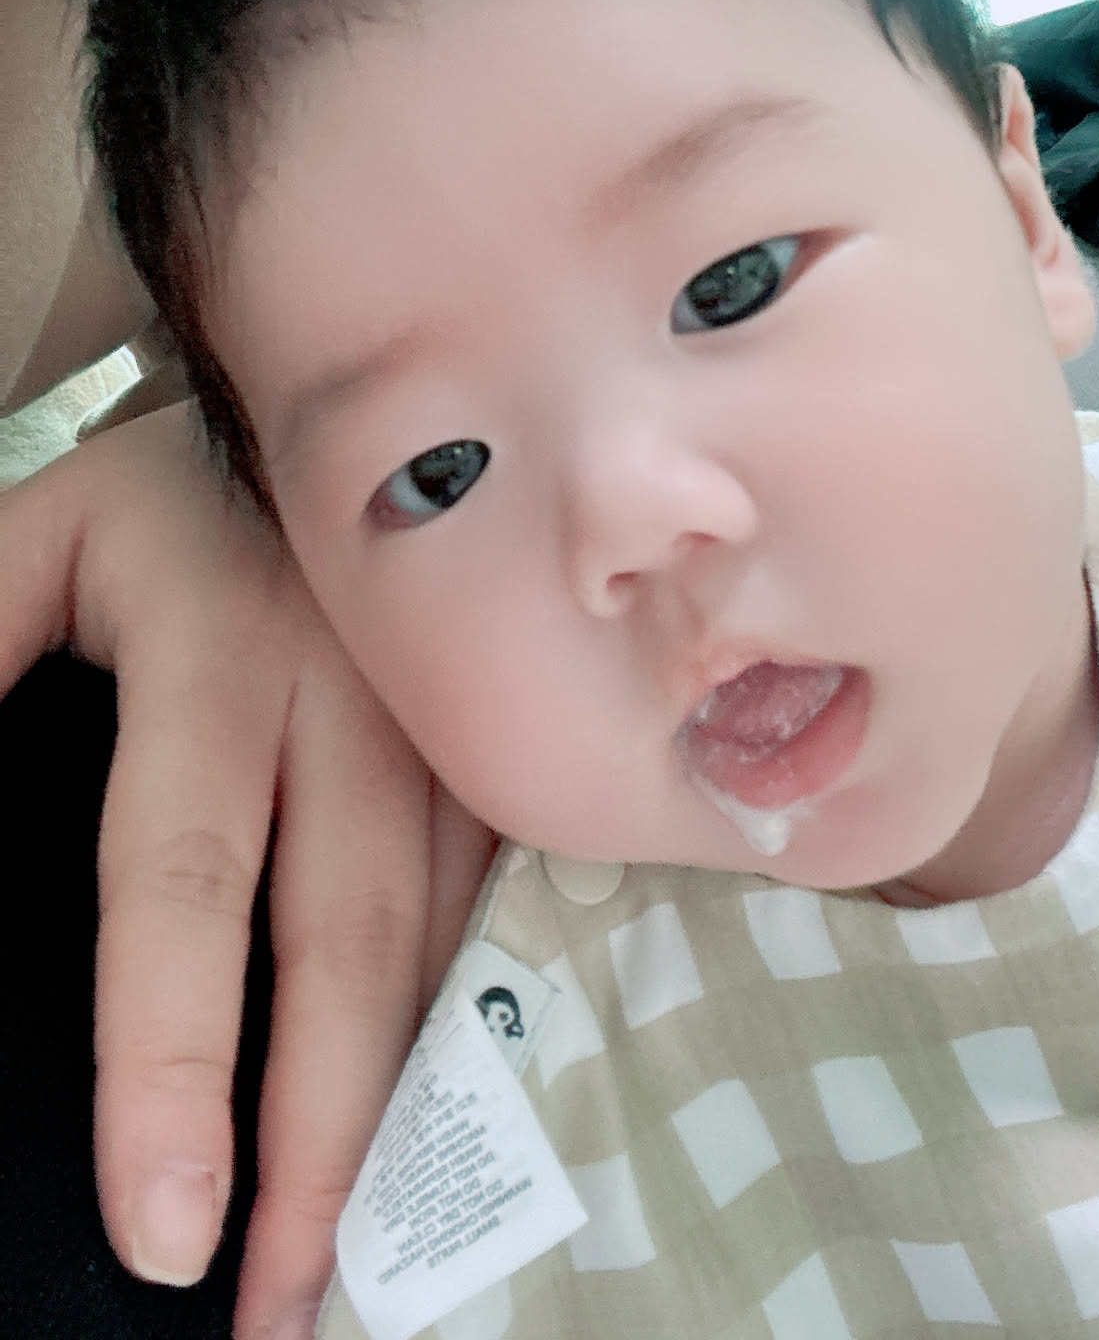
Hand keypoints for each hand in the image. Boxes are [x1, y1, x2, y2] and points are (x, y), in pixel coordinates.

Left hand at [0, 400, 495, 1338]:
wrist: (350, 410)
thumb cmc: (159, 498)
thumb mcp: (30, 540)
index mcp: (213, 636)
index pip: (181, 871)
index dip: (170, 1055)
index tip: (159, 1222)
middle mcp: (349, 684)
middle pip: (340, 932)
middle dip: (316, 1130)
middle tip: (270, 1302)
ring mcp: (440, 712)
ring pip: (430, 928)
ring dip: (398, 1096)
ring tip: (350, 1256)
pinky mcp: (491, 735)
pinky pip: (484, 893)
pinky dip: (456, 1012)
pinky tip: (434, 1113)